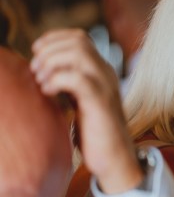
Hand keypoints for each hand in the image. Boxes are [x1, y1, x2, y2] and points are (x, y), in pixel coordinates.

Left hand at [30, 28, 142, 193]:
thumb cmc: (94, 134)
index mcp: (102, 71)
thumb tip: (40, 71)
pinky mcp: (101, 103)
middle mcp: (106, 74)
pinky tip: (48, 92)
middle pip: (78, 41)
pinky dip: (56, 81)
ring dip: (52, 62)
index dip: (54, 39)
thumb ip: (68, 84)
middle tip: (35, 70)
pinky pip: (77, 79)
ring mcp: (106, 86)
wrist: (115, 158)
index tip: (36, 53)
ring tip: (40, 80)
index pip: (80, 38)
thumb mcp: (80, 101)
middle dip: (49, 50)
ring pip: (79, 54)